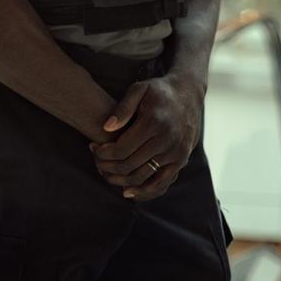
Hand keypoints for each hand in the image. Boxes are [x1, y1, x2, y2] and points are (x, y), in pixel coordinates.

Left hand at [89, 73, 203, 201]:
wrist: (188, 94)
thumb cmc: (158, 91)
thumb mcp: (140, 89)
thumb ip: (123, 108)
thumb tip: (106, 127)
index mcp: (154, 122)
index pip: (121, 148)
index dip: (103, 153)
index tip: (93, 147)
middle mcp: (167, 140)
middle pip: (129, 165)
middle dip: (107, 167)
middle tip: (97, 162)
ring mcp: (175, 152)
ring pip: (142, 177)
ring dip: (120, 181)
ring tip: (107, 174)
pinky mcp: (181, 160)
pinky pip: (161, 184)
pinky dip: (143, 192)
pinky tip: (127, 192)